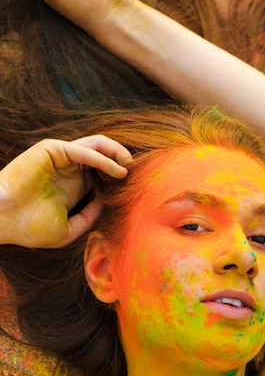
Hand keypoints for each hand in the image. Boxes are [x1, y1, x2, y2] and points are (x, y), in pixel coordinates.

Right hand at [0, 135, 131, 247]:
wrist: (2, 221)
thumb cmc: (29, 228)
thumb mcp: (69, 229)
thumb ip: (90, 217)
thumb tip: (109, 204)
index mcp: (72, 185)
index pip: (102, 173)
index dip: (120, 177)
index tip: (137, 188)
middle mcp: (68, 169)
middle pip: (103, 155)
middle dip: (122, 160)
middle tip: (138, 173)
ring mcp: (60, 158)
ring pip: (96, 146)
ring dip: (116, 153)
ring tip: (130, 166)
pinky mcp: (52, 150)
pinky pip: (83, 150)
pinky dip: (102, 158)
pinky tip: (117, 170)